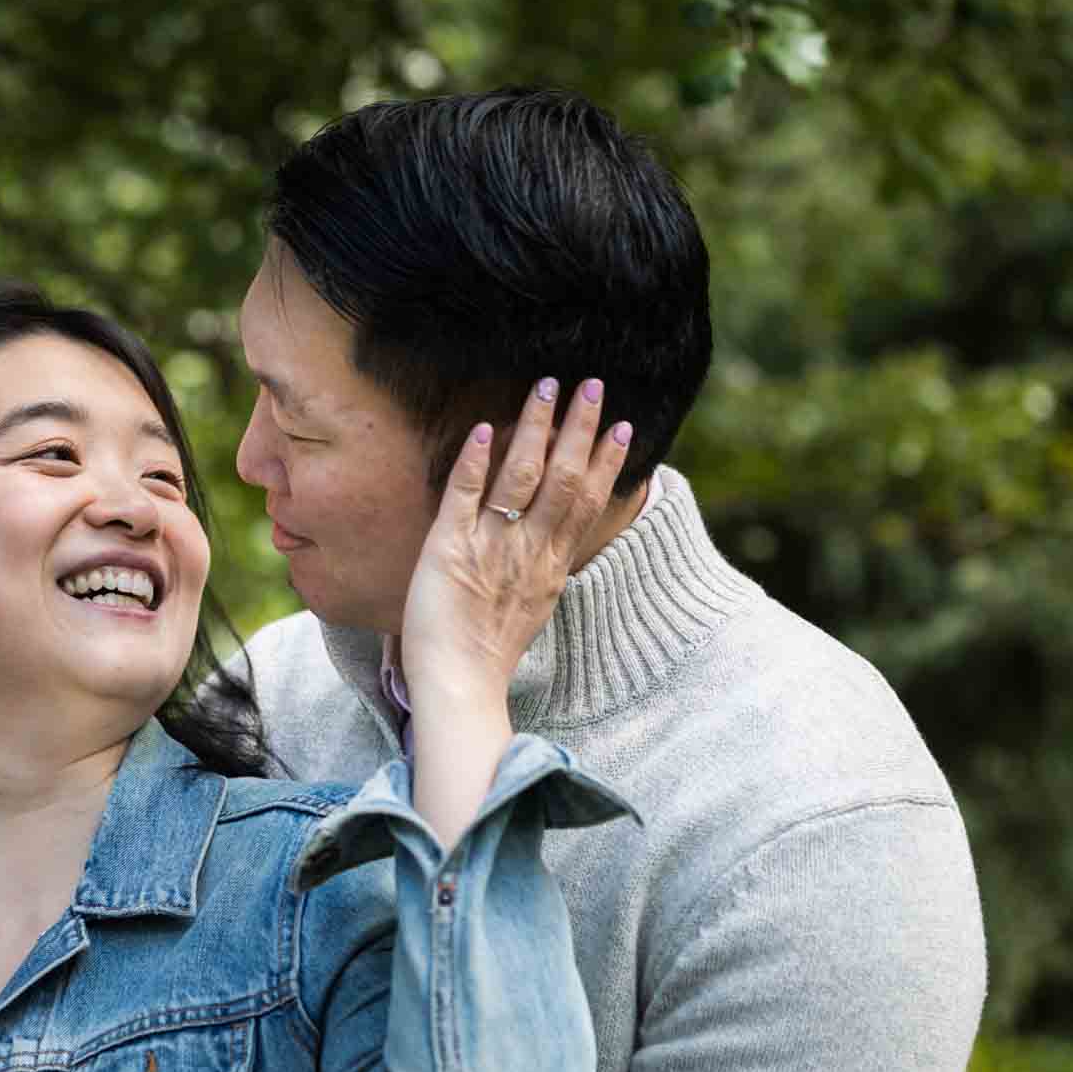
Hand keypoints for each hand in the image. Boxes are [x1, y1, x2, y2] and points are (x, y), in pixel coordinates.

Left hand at [400, 376, 631, 712]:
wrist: (459, 687)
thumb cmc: (488, 652)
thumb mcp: (533, 604)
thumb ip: (544, 565)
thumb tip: (556, 538)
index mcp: (551, 564)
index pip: (587, 501)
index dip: (606, 462)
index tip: (624, 427)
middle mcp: (528, 549)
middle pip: (563, 478)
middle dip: (580, 429)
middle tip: (594, 384)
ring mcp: (490, 546)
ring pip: (521, 476)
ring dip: (535, 427)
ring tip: (548, 387)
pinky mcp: (448, 548)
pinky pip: (464, 495)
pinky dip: (476, 461)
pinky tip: (487, 428)